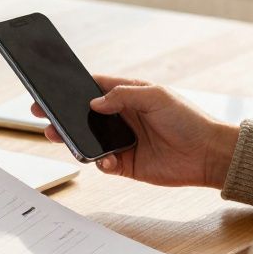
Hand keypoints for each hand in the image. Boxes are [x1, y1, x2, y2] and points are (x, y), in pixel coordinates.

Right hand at [33, 76, 240, 188]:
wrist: (209, 154)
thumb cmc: (188, 119)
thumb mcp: (156, 96)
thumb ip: (123, 96)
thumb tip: (94, 103)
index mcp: (129, 96)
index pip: (95, 89)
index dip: (73, 89)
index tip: (51, 89)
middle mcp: (123, 118)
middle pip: (84, 115)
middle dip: (63, 116)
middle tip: (43, 115)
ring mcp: (123, 141)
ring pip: (88, 139)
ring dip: (73, 139)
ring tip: (59, 136)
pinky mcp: (126, 164)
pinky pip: (102, 163)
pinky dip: (98, 162)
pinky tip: (104, 160)